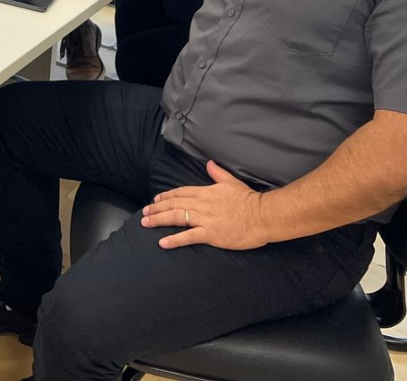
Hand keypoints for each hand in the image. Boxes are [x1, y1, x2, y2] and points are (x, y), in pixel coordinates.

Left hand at [140, 161, 269, 250]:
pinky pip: (188, 237)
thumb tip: (209, 163)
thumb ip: (218, 173)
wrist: (262, 216)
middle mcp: (201, 204)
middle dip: (156, 208)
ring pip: (176, 218)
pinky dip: (174, 240)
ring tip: (146, 223)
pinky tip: (162, 242)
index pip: (180, 192)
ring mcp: (204, 219)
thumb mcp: (232, 182)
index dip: (166, 196)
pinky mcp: (210, 234)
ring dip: (159, 220)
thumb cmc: (249, 200)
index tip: (155, 199)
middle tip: (144, 213)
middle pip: (174, 204)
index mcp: (205, 192)